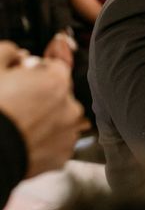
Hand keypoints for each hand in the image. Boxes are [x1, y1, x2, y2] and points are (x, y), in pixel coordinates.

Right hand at [0, 41, 88, 177]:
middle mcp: (70, 108)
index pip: (56, 66)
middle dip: (42, 95)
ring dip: (45, 118)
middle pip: (59, 94)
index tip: (24, 75)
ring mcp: (68, 134)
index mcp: (56, 83)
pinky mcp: (62, 156)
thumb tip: (15, 53)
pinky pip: (56, 141)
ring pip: (59, 118)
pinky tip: (23, 140)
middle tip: (16, 102)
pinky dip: (44, 140)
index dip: (37, 70)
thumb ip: (9, 52)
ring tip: (18, 124)